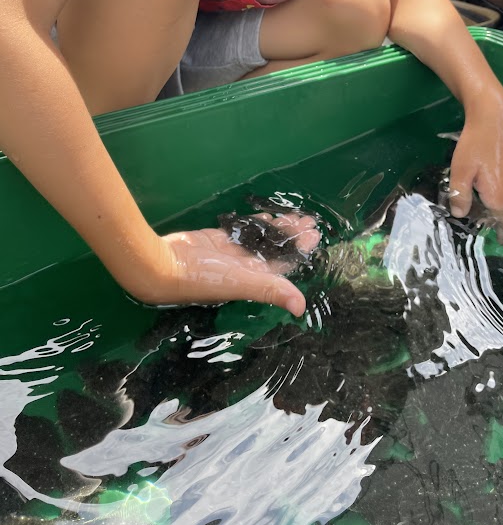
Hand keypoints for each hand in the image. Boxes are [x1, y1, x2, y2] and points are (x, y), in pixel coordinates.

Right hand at [133, 213, 319, 314]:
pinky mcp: (217, 241)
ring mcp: (231, 254)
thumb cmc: (203, 277)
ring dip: (278, 229)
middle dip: (293, 237)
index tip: (316, 235)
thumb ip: (271, 290)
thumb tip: (301, 308)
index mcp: (253, 280)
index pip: (285, 266)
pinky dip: (255, 225)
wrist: (164, 265)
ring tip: (295, 216)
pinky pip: (242, 232)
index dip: (301, 251)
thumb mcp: (241, 282)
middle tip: (310, 221)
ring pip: (261, 240)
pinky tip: (267, 216)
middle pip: (276, 251)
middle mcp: (245, 269)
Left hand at [447, 90, 502, 242]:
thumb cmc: (475, 145)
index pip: (500, 224)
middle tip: (490, 228)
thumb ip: (460, 196)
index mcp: (500, 198)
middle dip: (502, 225)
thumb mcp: (460, 172)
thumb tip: (459, 215)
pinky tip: (496, 193)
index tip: (494, 241)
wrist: (495, 119)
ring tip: (490, 213)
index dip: (496, 233)